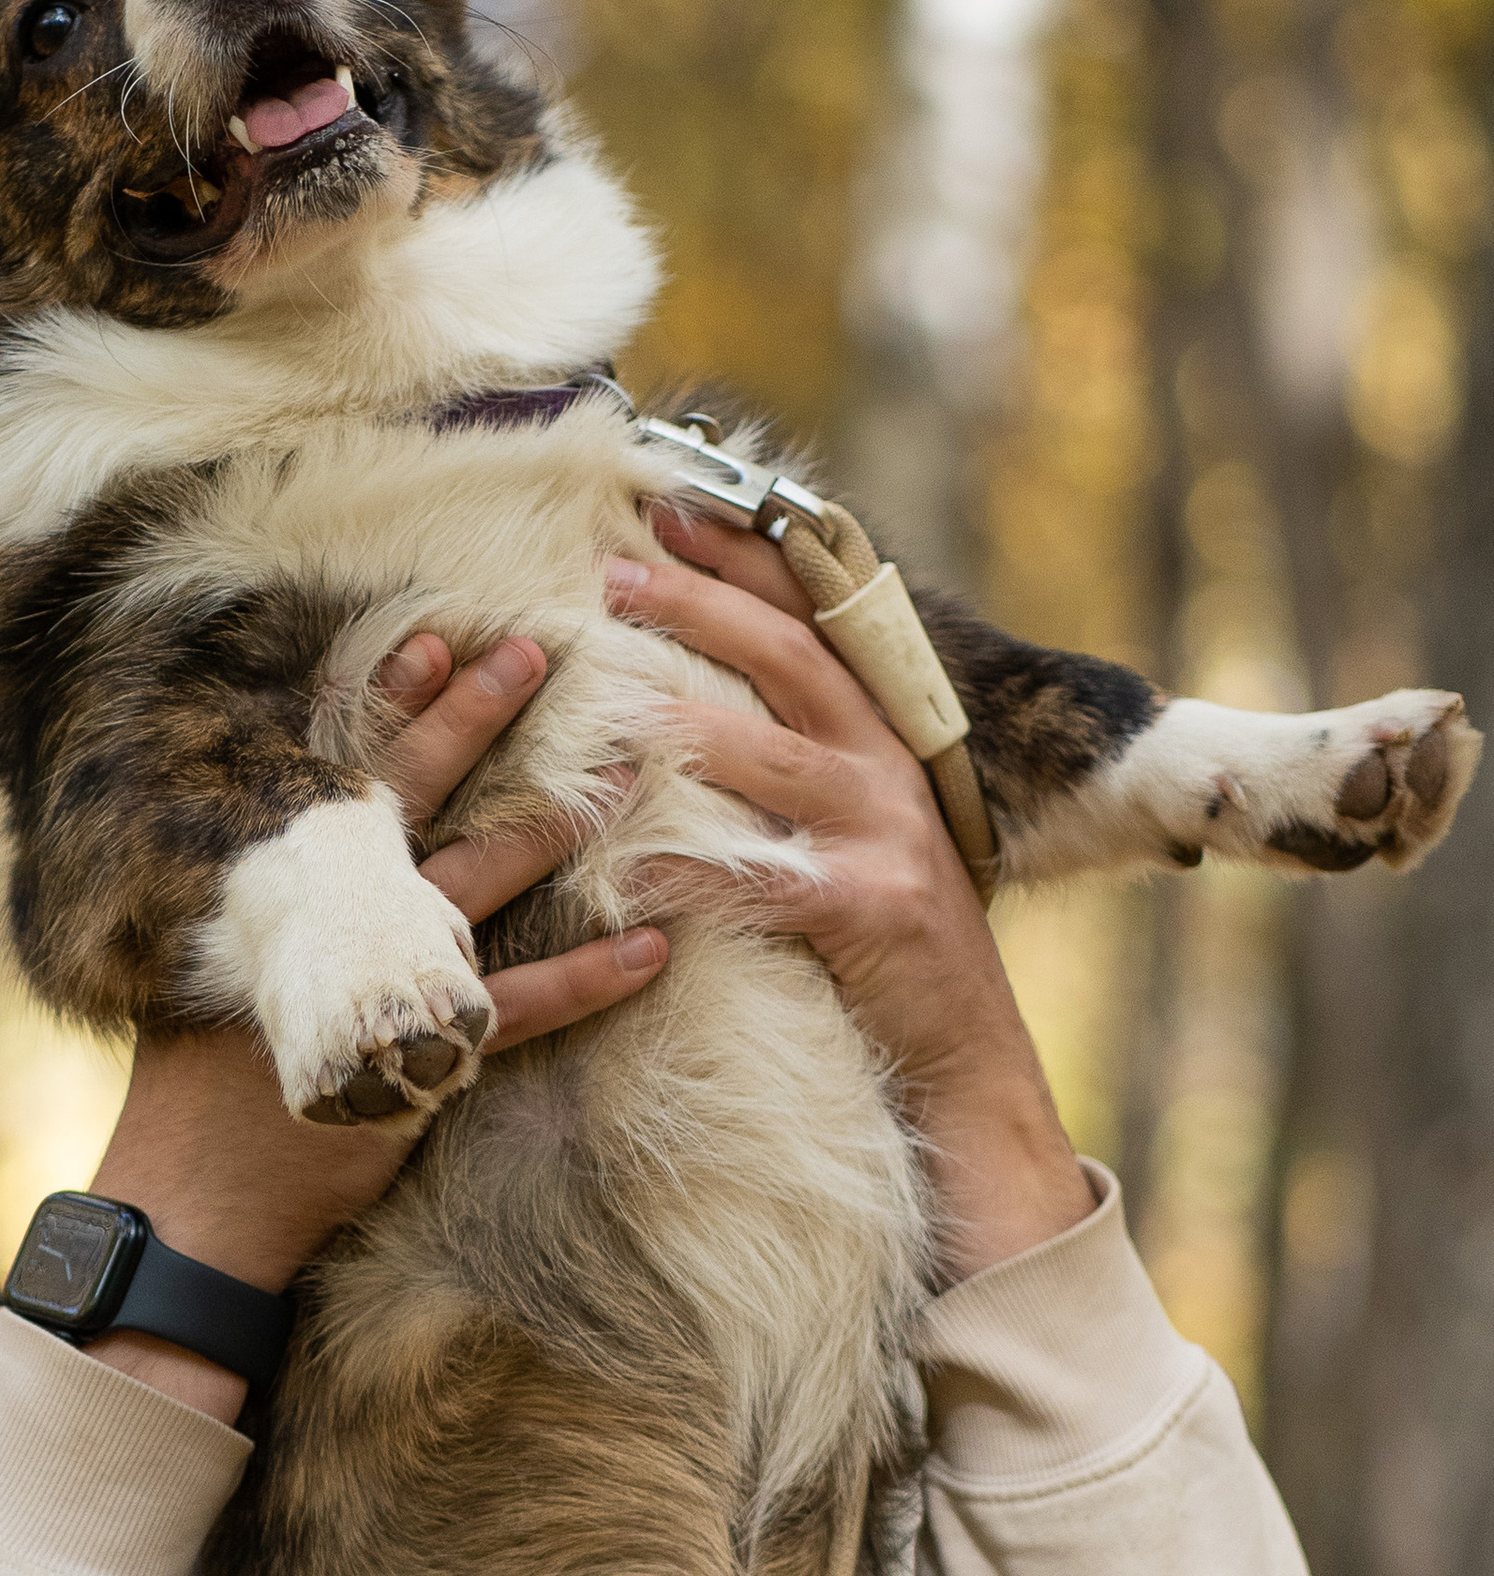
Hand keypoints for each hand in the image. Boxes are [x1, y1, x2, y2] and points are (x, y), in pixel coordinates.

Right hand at [87, 631, 668, 1415]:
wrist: (197, 1189)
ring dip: (559, 824)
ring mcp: (387, 980)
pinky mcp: (426, 1055)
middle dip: (480, 718)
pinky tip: (653, 947)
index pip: (343, 769)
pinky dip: (590, 977)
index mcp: (287, 886)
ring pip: (486, 880)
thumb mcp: (216, 968)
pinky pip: (524, 1008)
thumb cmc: (200, 1082)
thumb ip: (263, 908)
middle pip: (421, 794)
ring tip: (630, 775)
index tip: (433, 635)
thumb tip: (288, 844)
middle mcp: (341, 914)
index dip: (390, 702)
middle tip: (541, 650)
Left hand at [606, 515, 1093, 1287]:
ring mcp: (890, 841)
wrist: (970, 1069)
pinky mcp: (875, 915)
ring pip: (777, 756)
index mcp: (885, 743)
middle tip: (614, 572)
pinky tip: (624, 868)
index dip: (746, 559)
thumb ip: (794, 775)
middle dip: (705, 607)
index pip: (814, 622)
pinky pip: (766, 883)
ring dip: (686, 720)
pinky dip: (693, 874)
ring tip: (604, 695)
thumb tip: (692, 712)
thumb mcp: (854, 843)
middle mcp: (894, 774)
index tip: (671, 505)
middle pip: (795, 661)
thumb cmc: (886, 959)